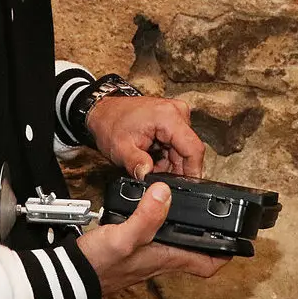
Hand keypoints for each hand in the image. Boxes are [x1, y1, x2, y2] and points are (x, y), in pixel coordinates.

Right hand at [76, 181, 227, 293]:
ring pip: (176, 243)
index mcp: (166, 257)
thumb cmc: (98, 263)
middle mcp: (160, 259)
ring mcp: (146, 256)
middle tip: (216, 217)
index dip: (225, 254)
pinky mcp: (132, 250)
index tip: (236, 240)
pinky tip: (154, 211)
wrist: (71, 275)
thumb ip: (146, 215)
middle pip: (194, 252)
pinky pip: (156, 238)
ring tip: (192, 209)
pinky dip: (162, 225)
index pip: (206, 264)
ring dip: (186, 230)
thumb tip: (166, 193)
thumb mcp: (124, 235)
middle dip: (208, 237)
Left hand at [85, 94, 205, 179]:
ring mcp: (176, 114)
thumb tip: (149, 178)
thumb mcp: (121, 149)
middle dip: (175, 168)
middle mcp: (177, 112)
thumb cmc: (111, 123)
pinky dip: (167, 154)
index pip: (193, 148)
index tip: (188, 186)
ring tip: (149, 162)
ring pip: (183, 149)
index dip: (193, 171)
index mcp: (168, 117)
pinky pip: (178, 144)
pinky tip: (153, 156)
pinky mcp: (173, 119)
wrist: (104, 111)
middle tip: (155, 174)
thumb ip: (137, 164)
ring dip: (170, 162)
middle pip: (188, 150)